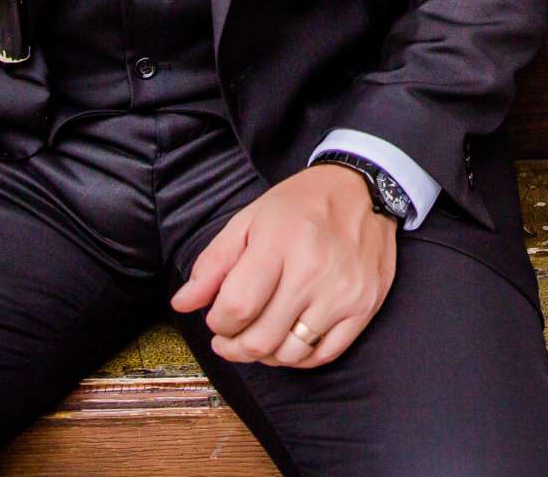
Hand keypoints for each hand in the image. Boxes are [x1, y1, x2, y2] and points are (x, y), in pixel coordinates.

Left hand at [171, 164, 397, 369]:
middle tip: (229, 339)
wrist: (362, 190)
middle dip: (234, 347)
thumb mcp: (249, 220)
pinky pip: (324, 355)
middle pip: (261, 339)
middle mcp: (313, 271)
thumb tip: (182, 304)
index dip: (217, 323)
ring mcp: (342, 293)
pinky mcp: (364, 307)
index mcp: (278, 244)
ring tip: (259, 337)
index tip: (218, 317)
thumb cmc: (300, 205)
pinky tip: (288, 340)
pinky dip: (299, 358)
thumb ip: (213, 264)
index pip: (236, 308)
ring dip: (266, 355)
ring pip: (291, 354)